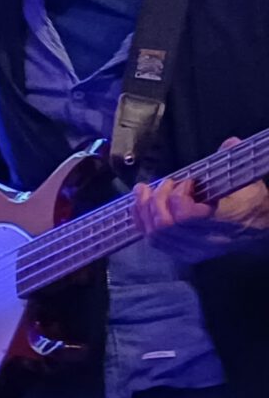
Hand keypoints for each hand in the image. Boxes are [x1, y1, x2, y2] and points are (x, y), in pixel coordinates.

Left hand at [139, 158, 268, 261]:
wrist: (261, 228)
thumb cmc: (251, 201)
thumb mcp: (248, 180)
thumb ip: (235, 161)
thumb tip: (230, 144)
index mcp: (223, 222)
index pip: (186, 216)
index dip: (178, 196)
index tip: (188, 181)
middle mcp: (204, 241)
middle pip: (164, 226)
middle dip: (156, 200)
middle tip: (164, 183)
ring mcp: (192, 250)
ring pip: (155, 235)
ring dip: (144, 210)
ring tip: (144, 191)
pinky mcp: (183, 254)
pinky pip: (154, 242)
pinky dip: (143, 222)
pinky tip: (141, 205)